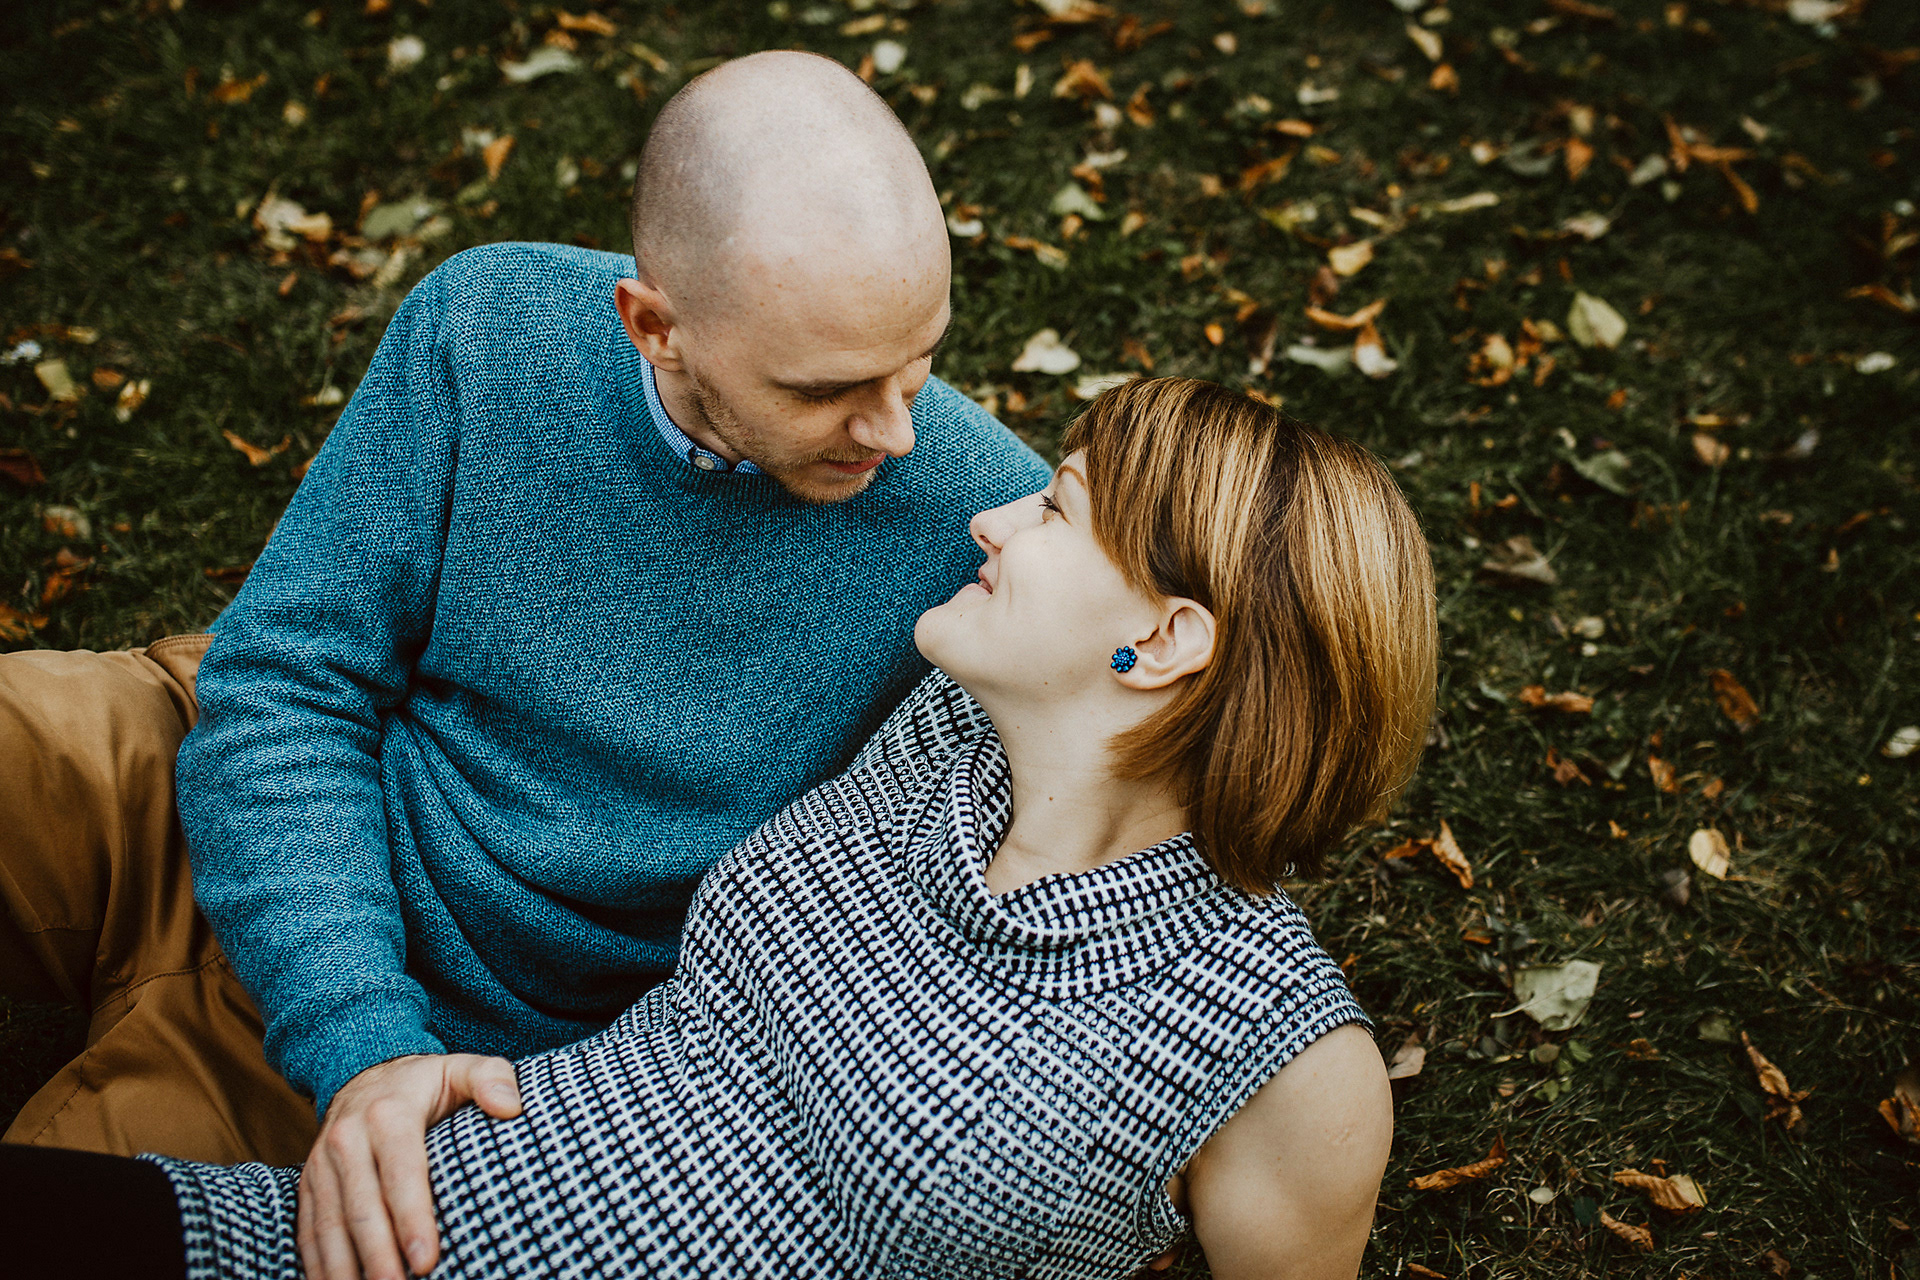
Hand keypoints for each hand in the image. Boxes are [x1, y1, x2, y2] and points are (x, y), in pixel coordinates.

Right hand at [297, 1053, 522, 1279]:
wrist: (363, 1073)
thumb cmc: (425, 1083)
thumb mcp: (460, 1068)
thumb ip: (491, 1078)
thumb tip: (511, 1106)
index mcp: (390, 1114)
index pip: (402, 1172)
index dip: (412, 1218)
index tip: (427, 1260)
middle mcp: (348, 1138)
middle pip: (362, 1206)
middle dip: (379, 1254)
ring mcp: (323, 1163)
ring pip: (329, 1224)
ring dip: (344, 1268)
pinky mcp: (309, 1183)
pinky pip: (308, 1228)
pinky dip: (318, 1263)